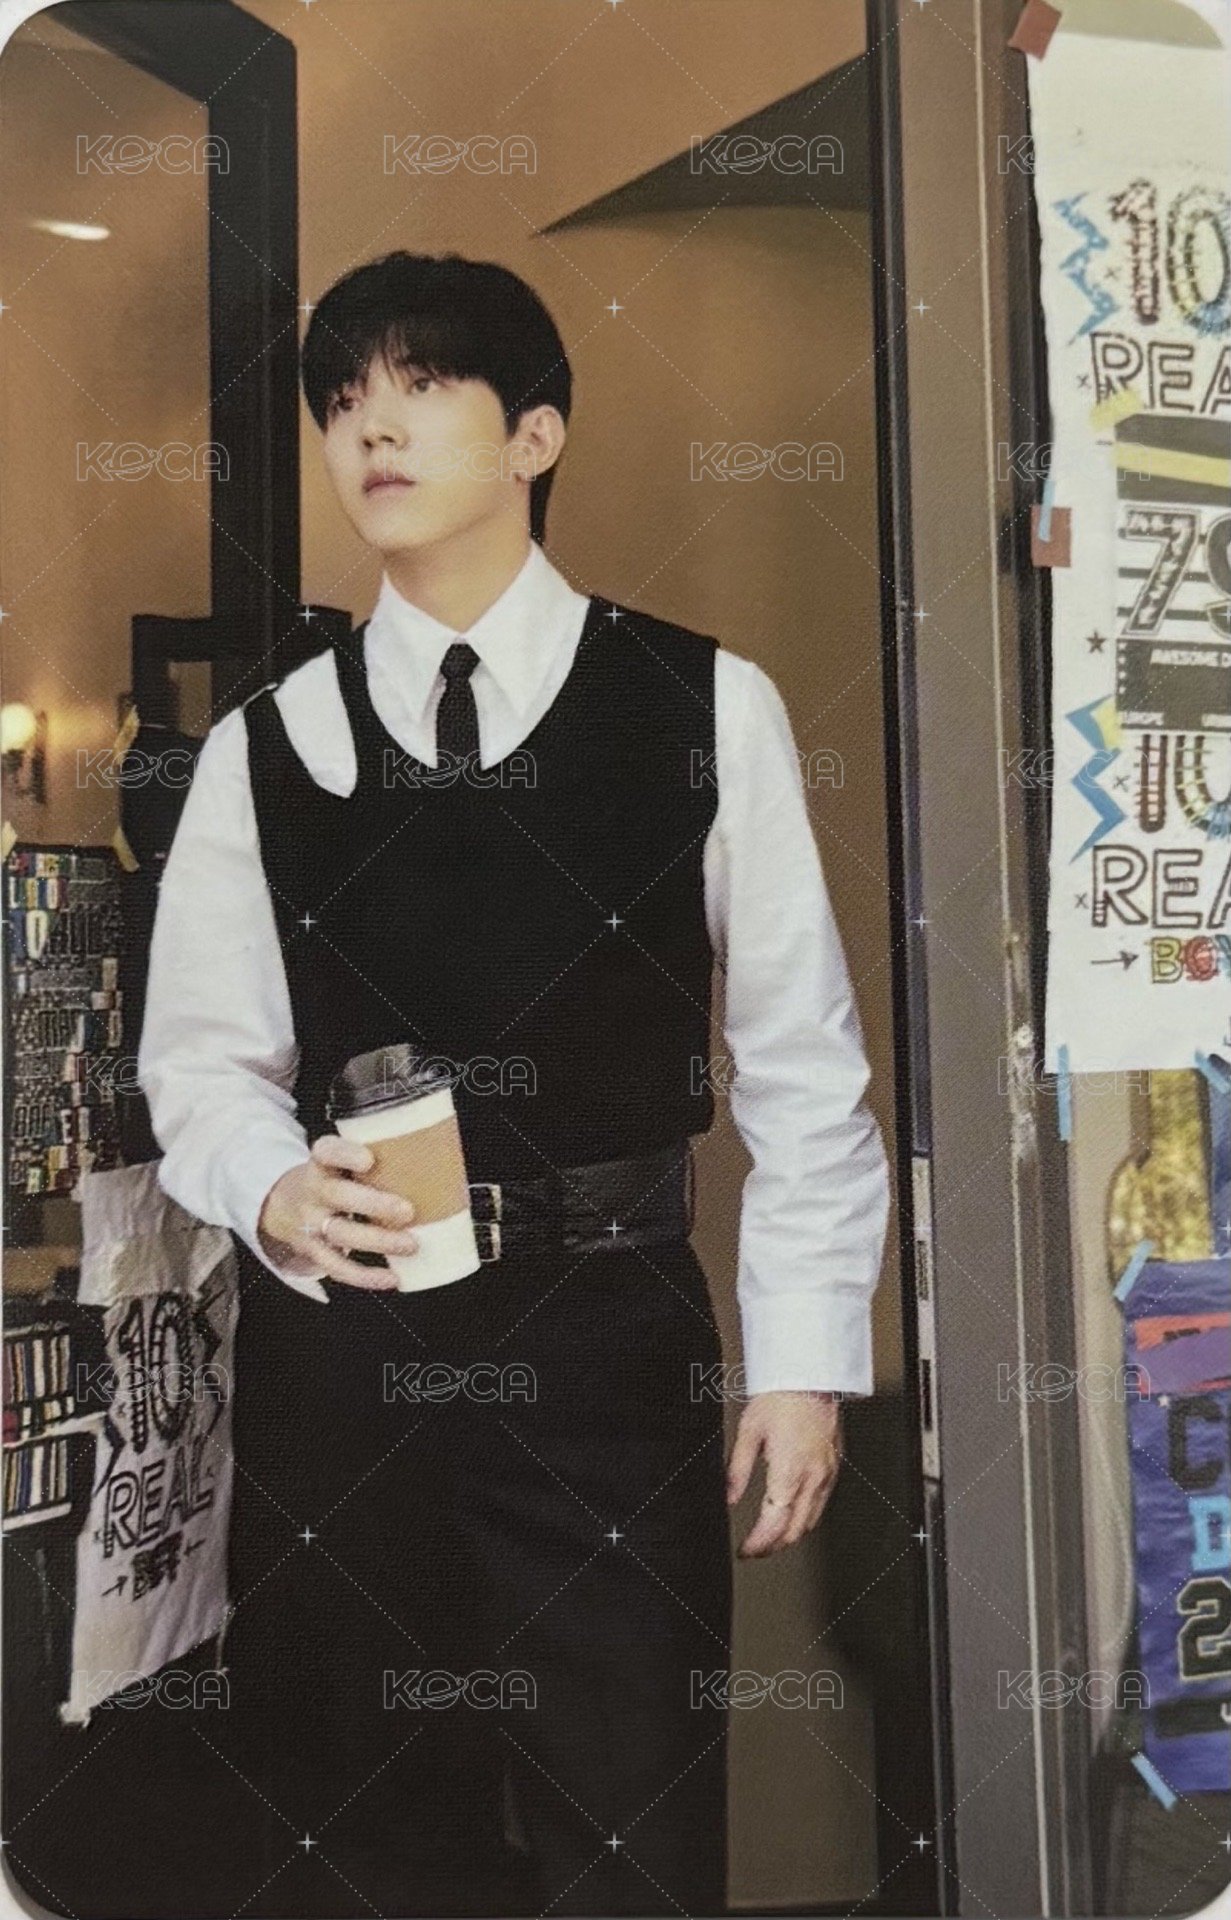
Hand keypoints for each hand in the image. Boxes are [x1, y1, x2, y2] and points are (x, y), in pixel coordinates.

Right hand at [257, 1133, 418, 1290]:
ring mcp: (310, 1224)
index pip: (327, 1151)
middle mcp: (313, 1191)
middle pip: (338, 1196)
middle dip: (373, 1204)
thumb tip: (439, 1156)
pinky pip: (337, 1267)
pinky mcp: (313, 1251)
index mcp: (321, 1162)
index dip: (346, 1154)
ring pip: (341, 1234)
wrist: (282, 1205)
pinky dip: (365, 1277)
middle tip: (407, 1210)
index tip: (368, 1159)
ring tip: (410, 1245)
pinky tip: (392, 1278)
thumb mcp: (339, 1160)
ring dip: (378, 1241)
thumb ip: (376, 1156)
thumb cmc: (330, 1179)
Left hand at [727, 1391, 842, 1557]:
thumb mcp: (748, 1431)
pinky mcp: (833, 1468)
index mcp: (789, 1470)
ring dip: (789, 1535)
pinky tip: (793, 1515)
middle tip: (754, 1549)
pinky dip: (806, 1518)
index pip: (774, 1522)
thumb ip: (737, 1470)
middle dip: (772, 1546)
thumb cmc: (781, 1398)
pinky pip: (821, 1504)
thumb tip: (729, 1497)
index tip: (746, 1550)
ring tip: (770, 1538)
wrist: (809, 1378)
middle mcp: (812, 1476)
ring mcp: (826, 1474)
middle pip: (794, 1530)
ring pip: (811, 1521)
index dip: (758, 1543)